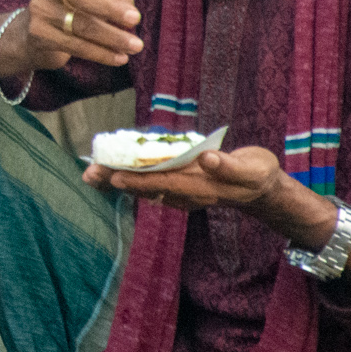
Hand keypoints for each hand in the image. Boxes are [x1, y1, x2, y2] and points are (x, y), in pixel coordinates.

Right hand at [13, 0, 143, 71]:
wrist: (38, 31)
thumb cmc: (75, 5)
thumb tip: (129, 5)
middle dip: (110, 8)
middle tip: (136, 19)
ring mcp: (40, 9)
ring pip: (80, 25)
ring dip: (112, 37)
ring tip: (136, 45)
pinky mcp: (39, 34)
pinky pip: (75, 45)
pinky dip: (101, 53)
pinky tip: (120, 58)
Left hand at [84, 146, 282, 213]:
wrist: (261, 189)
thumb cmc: (257, 175)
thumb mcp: (251, 168)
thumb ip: (229, 166)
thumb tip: (208, 158)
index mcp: (200, 186)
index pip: (163, 183)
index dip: (138, 180)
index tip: (114, 176)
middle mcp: (186, 192)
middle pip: (146, 186)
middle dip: (117, 180)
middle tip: (89, 175)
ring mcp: (182, 192)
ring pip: (144, 186)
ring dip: (117, 180)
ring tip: (91, 175)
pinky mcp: (180, 187)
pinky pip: (151, 183)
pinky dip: (130, 178)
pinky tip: (112, 174)